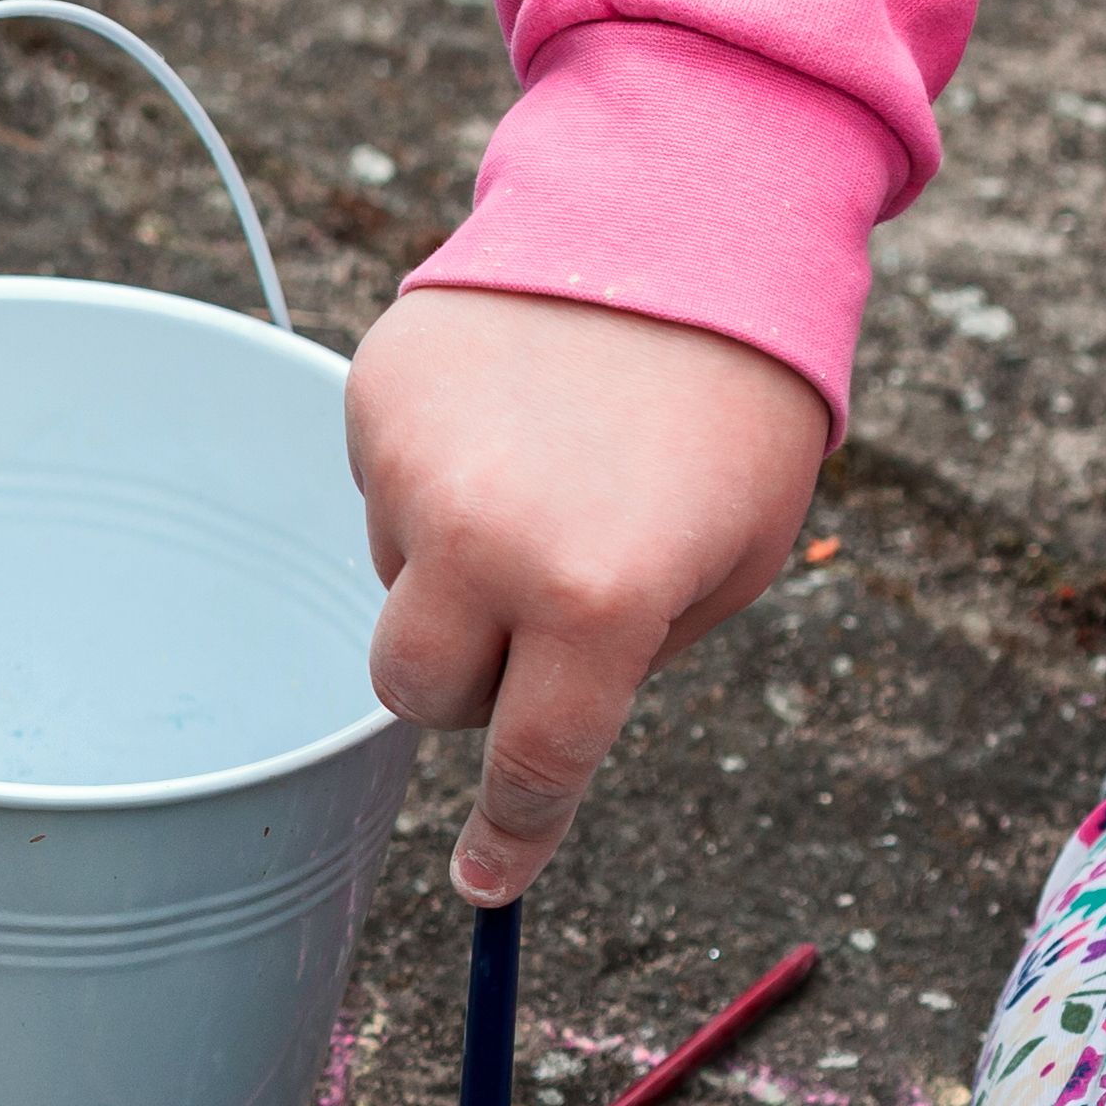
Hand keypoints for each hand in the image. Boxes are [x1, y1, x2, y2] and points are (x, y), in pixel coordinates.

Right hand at [346, 287, 833, 900]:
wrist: (682, 221)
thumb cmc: (732, 407)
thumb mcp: (731, 559)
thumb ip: (631, 651)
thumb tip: (538, 716)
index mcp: (603, 600)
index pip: (534, 764)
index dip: (511, 837)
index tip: (485, 883)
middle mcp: (489, 545)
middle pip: (417, 692)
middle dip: (469, 680)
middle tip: (535, 618)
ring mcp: (415, 471)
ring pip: (396, 584)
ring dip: (451, 566)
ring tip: (539, 471)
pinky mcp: (373, 401)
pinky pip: (380, 490)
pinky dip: (433, 477)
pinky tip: (505, 418)